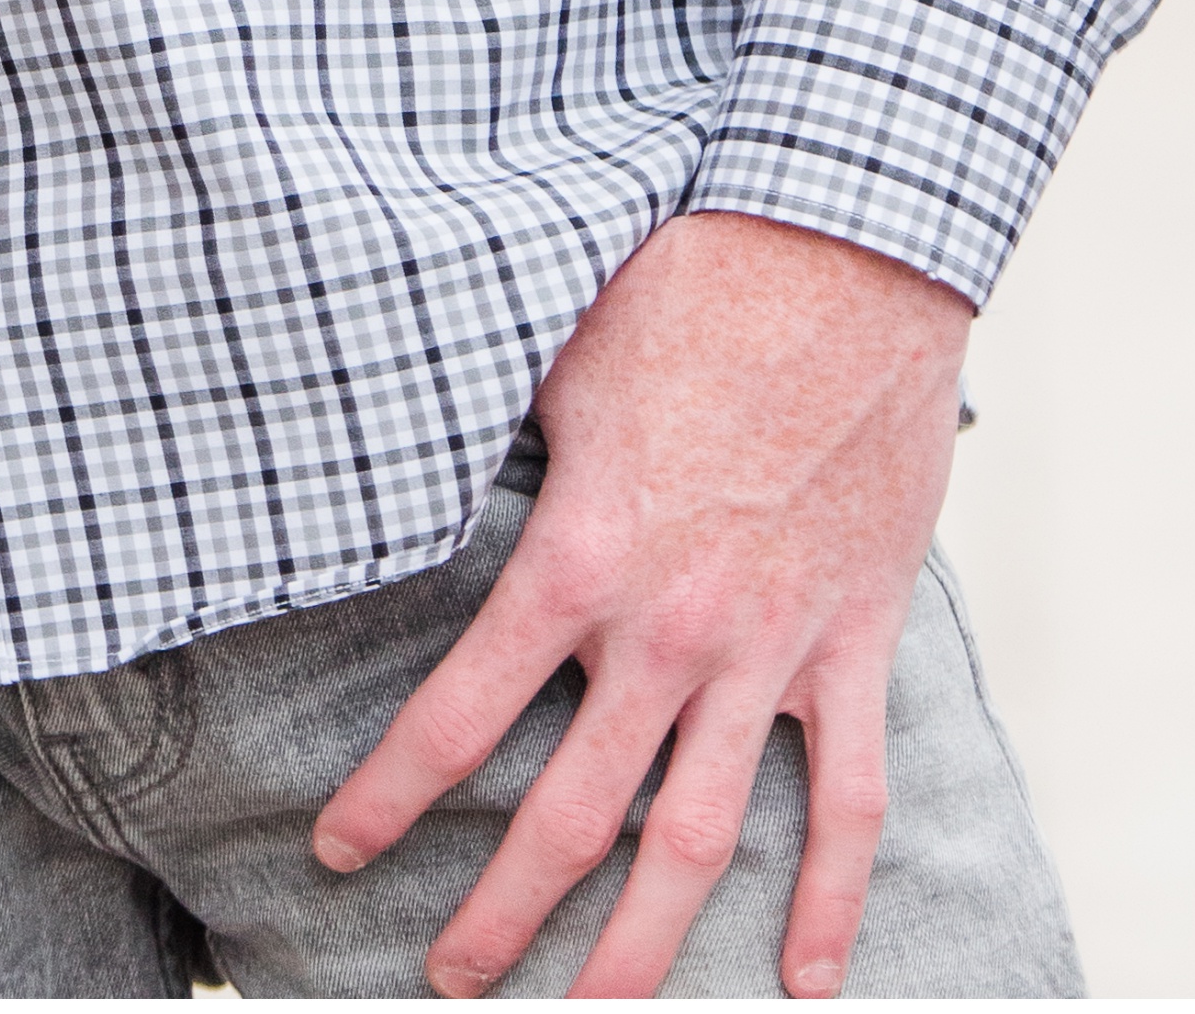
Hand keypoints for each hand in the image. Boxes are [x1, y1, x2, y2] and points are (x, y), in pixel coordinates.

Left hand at [314, 210, 969, 1001]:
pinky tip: (803, 982)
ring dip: (642, 947)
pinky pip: (848, 799)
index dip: (390, 797)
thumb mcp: (552, 349)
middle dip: (502, 914)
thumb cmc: (689, 281)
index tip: (339, 850)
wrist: (851, 253)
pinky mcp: (856, 642)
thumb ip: (486, 429)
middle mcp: (670, 629)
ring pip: (699, 840)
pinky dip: (830, 900)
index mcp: (580, 555)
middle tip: (449, 982)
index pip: (459, 713)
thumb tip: (385, 439)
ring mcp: (771, 649)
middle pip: (572, 814)